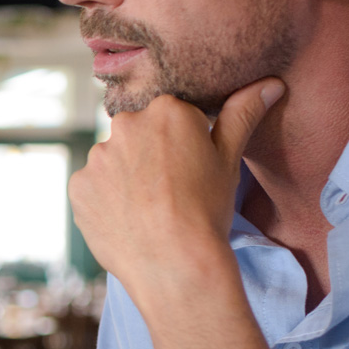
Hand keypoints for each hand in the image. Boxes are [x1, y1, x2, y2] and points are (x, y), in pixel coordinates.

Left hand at [68, 78, 284, 302]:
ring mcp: (98, 156)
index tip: (190, 170)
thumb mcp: (229, 159)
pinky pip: (93, 188)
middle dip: (151, 156)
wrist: (174, 264)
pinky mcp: (78, 186)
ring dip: (126, 178)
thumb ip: (242, 114)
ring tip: (148, 210)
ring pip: (114, 161)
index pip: (172, 118)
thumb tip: (270, 84)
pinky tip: (127, 220)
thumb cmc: (207, 210)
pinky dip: (106, 201)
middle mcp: (126, 124)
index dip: (183, 146)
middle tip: (170, 192)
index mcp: (167, 109)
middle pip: (139, 135)